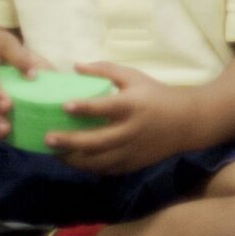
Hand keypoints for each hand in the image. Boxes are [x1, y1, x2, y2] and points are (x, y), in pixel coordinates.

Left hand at [50, 62, 202, 174]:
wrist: (186, 122)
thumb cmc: (157, 94)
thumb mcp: (134, 77)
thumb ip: (105, 70)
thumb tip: (75, 66)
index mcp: (133, 105)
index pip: (105, 107)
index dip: (84, 107)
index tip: (64, 106)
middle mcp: (131, 131)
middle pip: (97, 140)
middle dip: (70, 141)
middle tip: (48, 138)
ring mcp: (132, 150)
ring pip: (98, 161)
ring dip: (74, 159)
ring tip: (55, 153)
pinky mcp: (133, 164)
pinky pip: (106, 169)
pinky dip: (88, 167)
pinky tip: (74, 161)